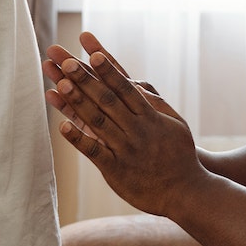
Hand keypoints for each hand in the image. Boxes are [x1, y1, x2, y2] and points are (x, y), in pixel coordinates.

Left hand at [44, 33, 200, 215]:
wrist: (185, 192)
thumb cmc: (179, 154)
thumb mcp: (175, 123)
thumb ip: (156, 103)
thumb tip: (137, 83)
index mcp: (151, 116)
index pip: (125, 87)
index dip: (108, 69)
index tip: (92, 53)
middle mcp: (137, 129)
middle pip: (107, 99)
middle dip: (86, 79)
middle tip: (67, 61)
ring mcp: (125, 149)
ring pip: (98, 121)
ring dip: (78, 102)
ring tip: (60, 84)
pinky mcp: (116, 170)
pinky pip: (94, 152)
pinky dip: (78, 138)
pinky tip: (62, 126)